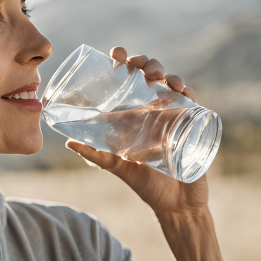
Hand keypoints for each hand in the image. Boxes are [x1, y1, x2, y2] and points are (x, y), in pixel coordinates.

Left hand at [65, 46, 209, 217]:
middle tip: (138, 66)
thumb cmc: (147, 185)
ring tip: (158, 78)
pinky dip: (187, 91)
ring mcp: (175, 115)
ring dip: (165, 72)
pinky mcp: (192, 124)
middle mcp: (154, 110)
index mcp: (134, 113)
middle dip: (144, 62)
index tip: (116, 55)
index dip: (123, 60)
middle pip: (149, 74)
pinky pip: (192, 101)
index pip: (128, 78)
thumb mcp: (119, 168)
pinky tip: (181, 90)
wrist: (177, 206)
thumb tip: (67, 142)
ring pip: (170, 82)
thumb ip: (97, 156)